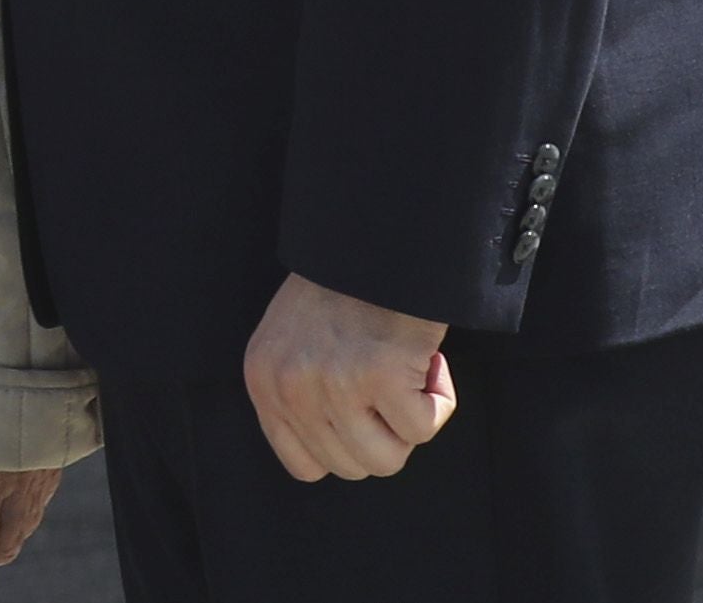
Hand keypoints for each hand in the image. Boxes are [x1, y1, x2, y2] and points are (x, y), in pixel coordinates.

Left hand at [242, 273, 454, 480]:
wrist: (378, 237)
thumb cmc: (345, 289)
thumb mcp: (294, 343)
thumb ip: (301, 396)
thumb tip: (334, 456)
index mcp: (263, 381)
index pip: (305, 465)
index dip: (346, 446)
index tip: (364, 412)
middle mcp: (289, 387)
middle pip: (352, 466)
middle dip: (383, 431)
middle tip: (388, 379)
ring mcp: (332, 383)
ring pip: (386, 459)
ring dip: (410, 420)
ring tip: (405, 369)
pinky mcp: (378, 376)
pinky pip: (422, 429)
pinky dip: (439, 399)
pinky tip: (427, 360)